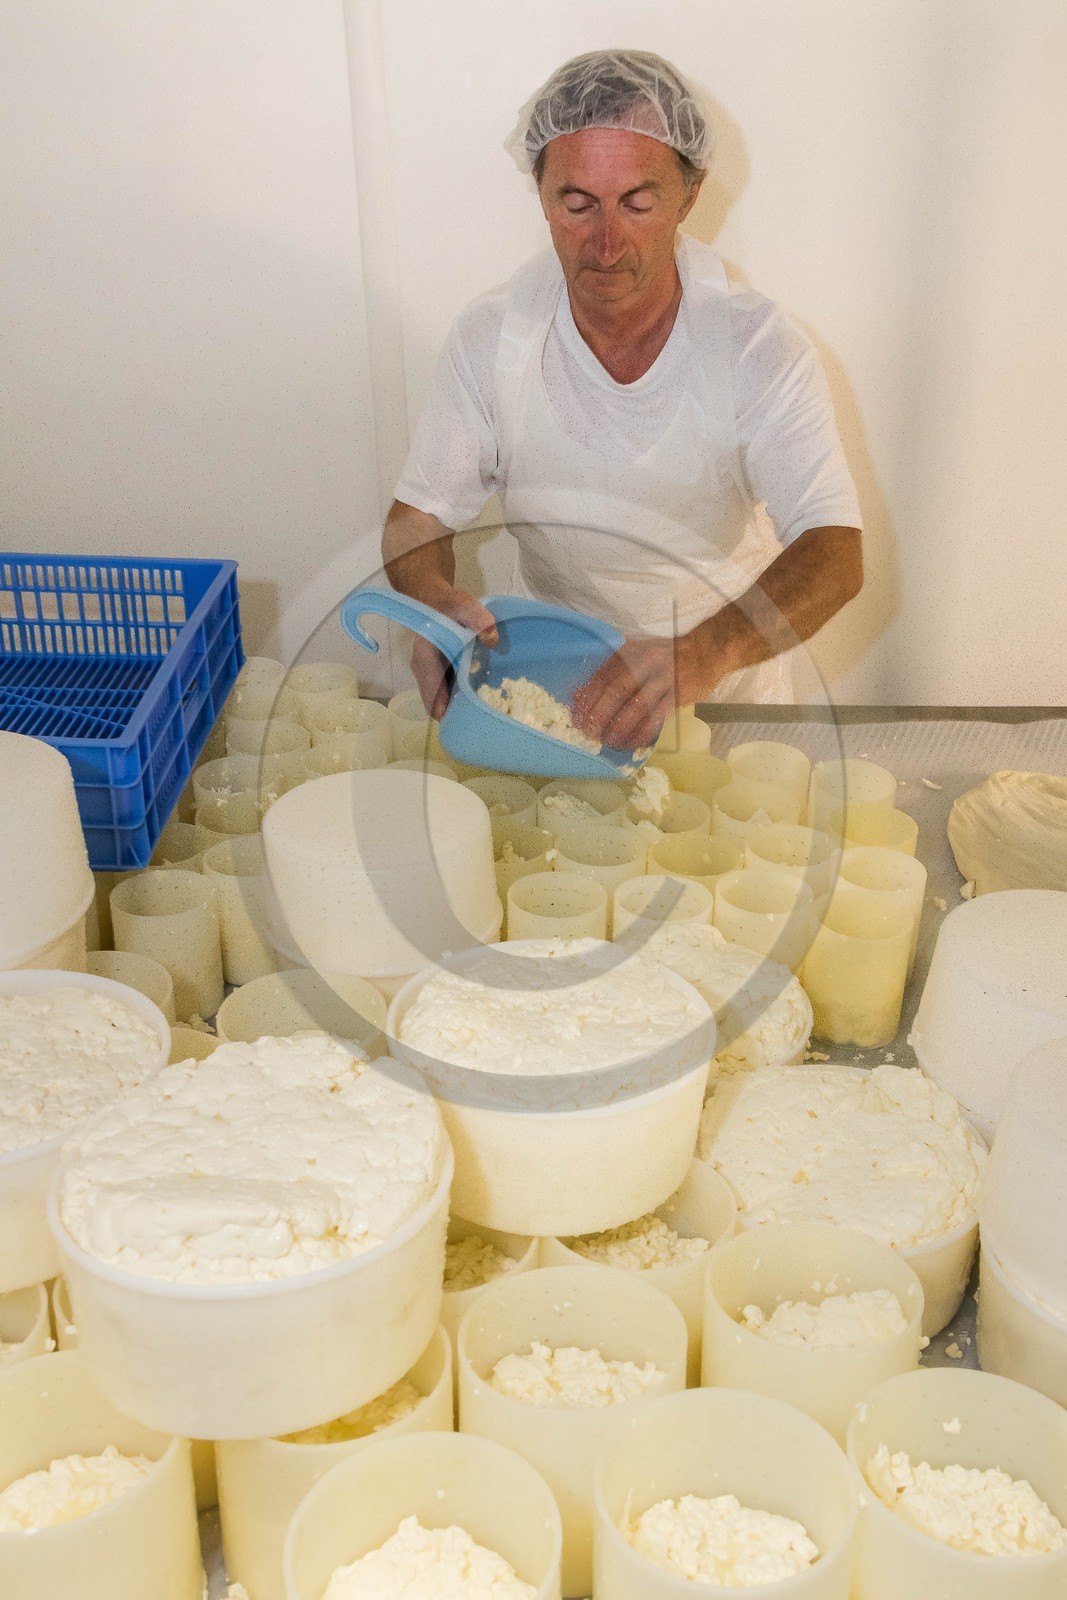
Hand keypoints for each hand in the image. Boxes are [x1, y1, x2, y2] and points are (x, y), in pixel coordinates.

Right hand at [411, 589, 497, 719]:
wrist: (438, 602)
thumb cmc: (450, 606)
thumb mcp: (466, 606)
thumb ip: (479, 620)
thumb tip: (493, 641)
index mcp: (425, 656)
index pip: (431, 691)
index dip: (444, 709)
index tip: (462, 721)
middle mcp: (422, 669)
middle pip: (433, 701)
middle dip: (452, 713)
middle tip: (476, 722)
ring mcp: (428, 673)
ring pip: (438, 699)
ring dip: (455, 707)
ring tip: (477, 715)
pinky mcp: (436, 674)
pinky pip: (443, 692)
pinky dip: (456, 698)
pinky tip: (474, 701)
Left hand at [573, 636, 699, 750]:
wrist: (707, 651)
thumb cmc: (668, 657)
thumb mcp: (639, 655)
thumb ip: (614, 672)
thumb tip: (581, 695)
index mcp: (630, 652)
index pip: (603, 675)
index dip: (588, 697)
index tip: (578, 716)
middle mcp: (644, 662)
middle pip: (615, 691)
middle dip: (599, 715)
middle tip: (589, 732)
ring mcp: (663, 678)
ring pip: (635, 706)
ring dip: (619, 727)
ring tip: (608, 741)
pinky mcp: (678, 693)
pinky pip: (655, 716)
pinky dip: (641, 732)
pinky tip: (632, 742)